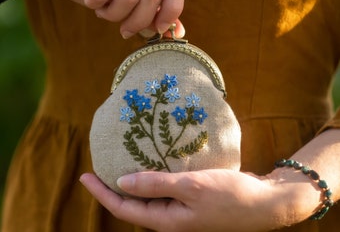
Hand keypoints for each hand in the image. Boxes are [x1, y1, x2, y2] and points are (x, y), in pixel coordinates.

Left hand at [80, 169, 287, 231]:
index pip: (123, 208)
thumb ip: (156, 185)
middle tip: (99, 167)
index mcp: (166, 221)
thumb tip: (121, 183)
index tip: (84, 176)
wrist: (264, 203)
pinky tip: (153, 164)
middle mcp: (170, 219)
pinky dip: (154, 177)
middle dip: (113, 188)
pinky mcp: (191, 201)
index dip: (101, 193)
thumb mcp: (191, 187)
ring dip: (134, 181)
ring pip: (149, 197)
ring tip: (121, 163)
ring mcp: (181, 211)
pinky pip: (165, 190)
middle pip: (133, 204)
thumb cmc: (230, 196)